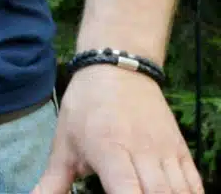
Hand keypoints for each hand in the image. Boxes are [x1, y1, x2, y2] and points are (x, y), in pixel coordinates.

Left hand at [33, 66, 202, 193]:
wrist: (118, 66)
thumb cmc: (85, 105)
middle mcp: (141, 151)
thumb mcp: (64, 141)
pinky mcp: (181, 149)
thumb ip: (54, 180)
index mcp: (109, 149)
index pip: (127, 191)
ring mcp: (165, 151)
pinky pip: (194, 184)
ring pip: (179, 192)